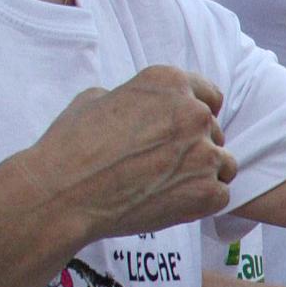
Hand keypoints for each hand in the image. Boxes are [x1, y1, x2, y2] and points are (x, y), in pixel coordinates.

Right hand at [15, 66, 236, 241]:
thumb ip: (133, 97)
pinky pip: (221, 193)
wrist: (62, 196)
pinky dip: (201, 201)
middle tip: (160, 164)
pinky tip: (172, 203)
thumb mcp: (95, 99)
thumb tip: (142, 104)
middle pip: (212, 130)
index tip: (186, 129)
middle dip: (193, 146)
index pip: (208, 95)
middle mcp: (194, 112)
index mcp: (169, 83)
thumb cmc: (71, 147)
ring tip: (167, 185)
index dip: (198, 112)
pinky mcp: (208, 190)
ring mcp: (205, 152)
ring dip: (203, 172)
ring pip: (223, 162)